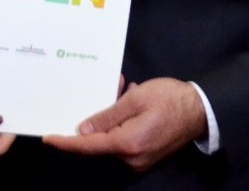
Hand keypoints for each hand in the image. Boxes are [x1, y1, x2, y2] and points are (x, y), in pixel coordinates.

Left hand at [42, 78, 205, 171]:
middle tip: (108, 89)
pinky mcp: (145, 154)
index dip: (66, 142)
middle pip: (100, 142)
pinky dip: (121, 122)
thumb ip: (108, 116)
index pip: (89, 147)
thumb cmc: (169, 99)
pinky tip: (128, 100)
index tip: (47, 137)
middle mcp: (132, 158)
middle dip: (96, 117)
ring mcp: (139, 159)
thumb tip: (83, 131)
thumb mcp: (135, 100)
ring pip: (112, 138)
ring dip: (111, 116)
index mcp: (128, 144)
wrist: (201, 110)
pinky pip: (123, 139)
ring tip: (122, 90)